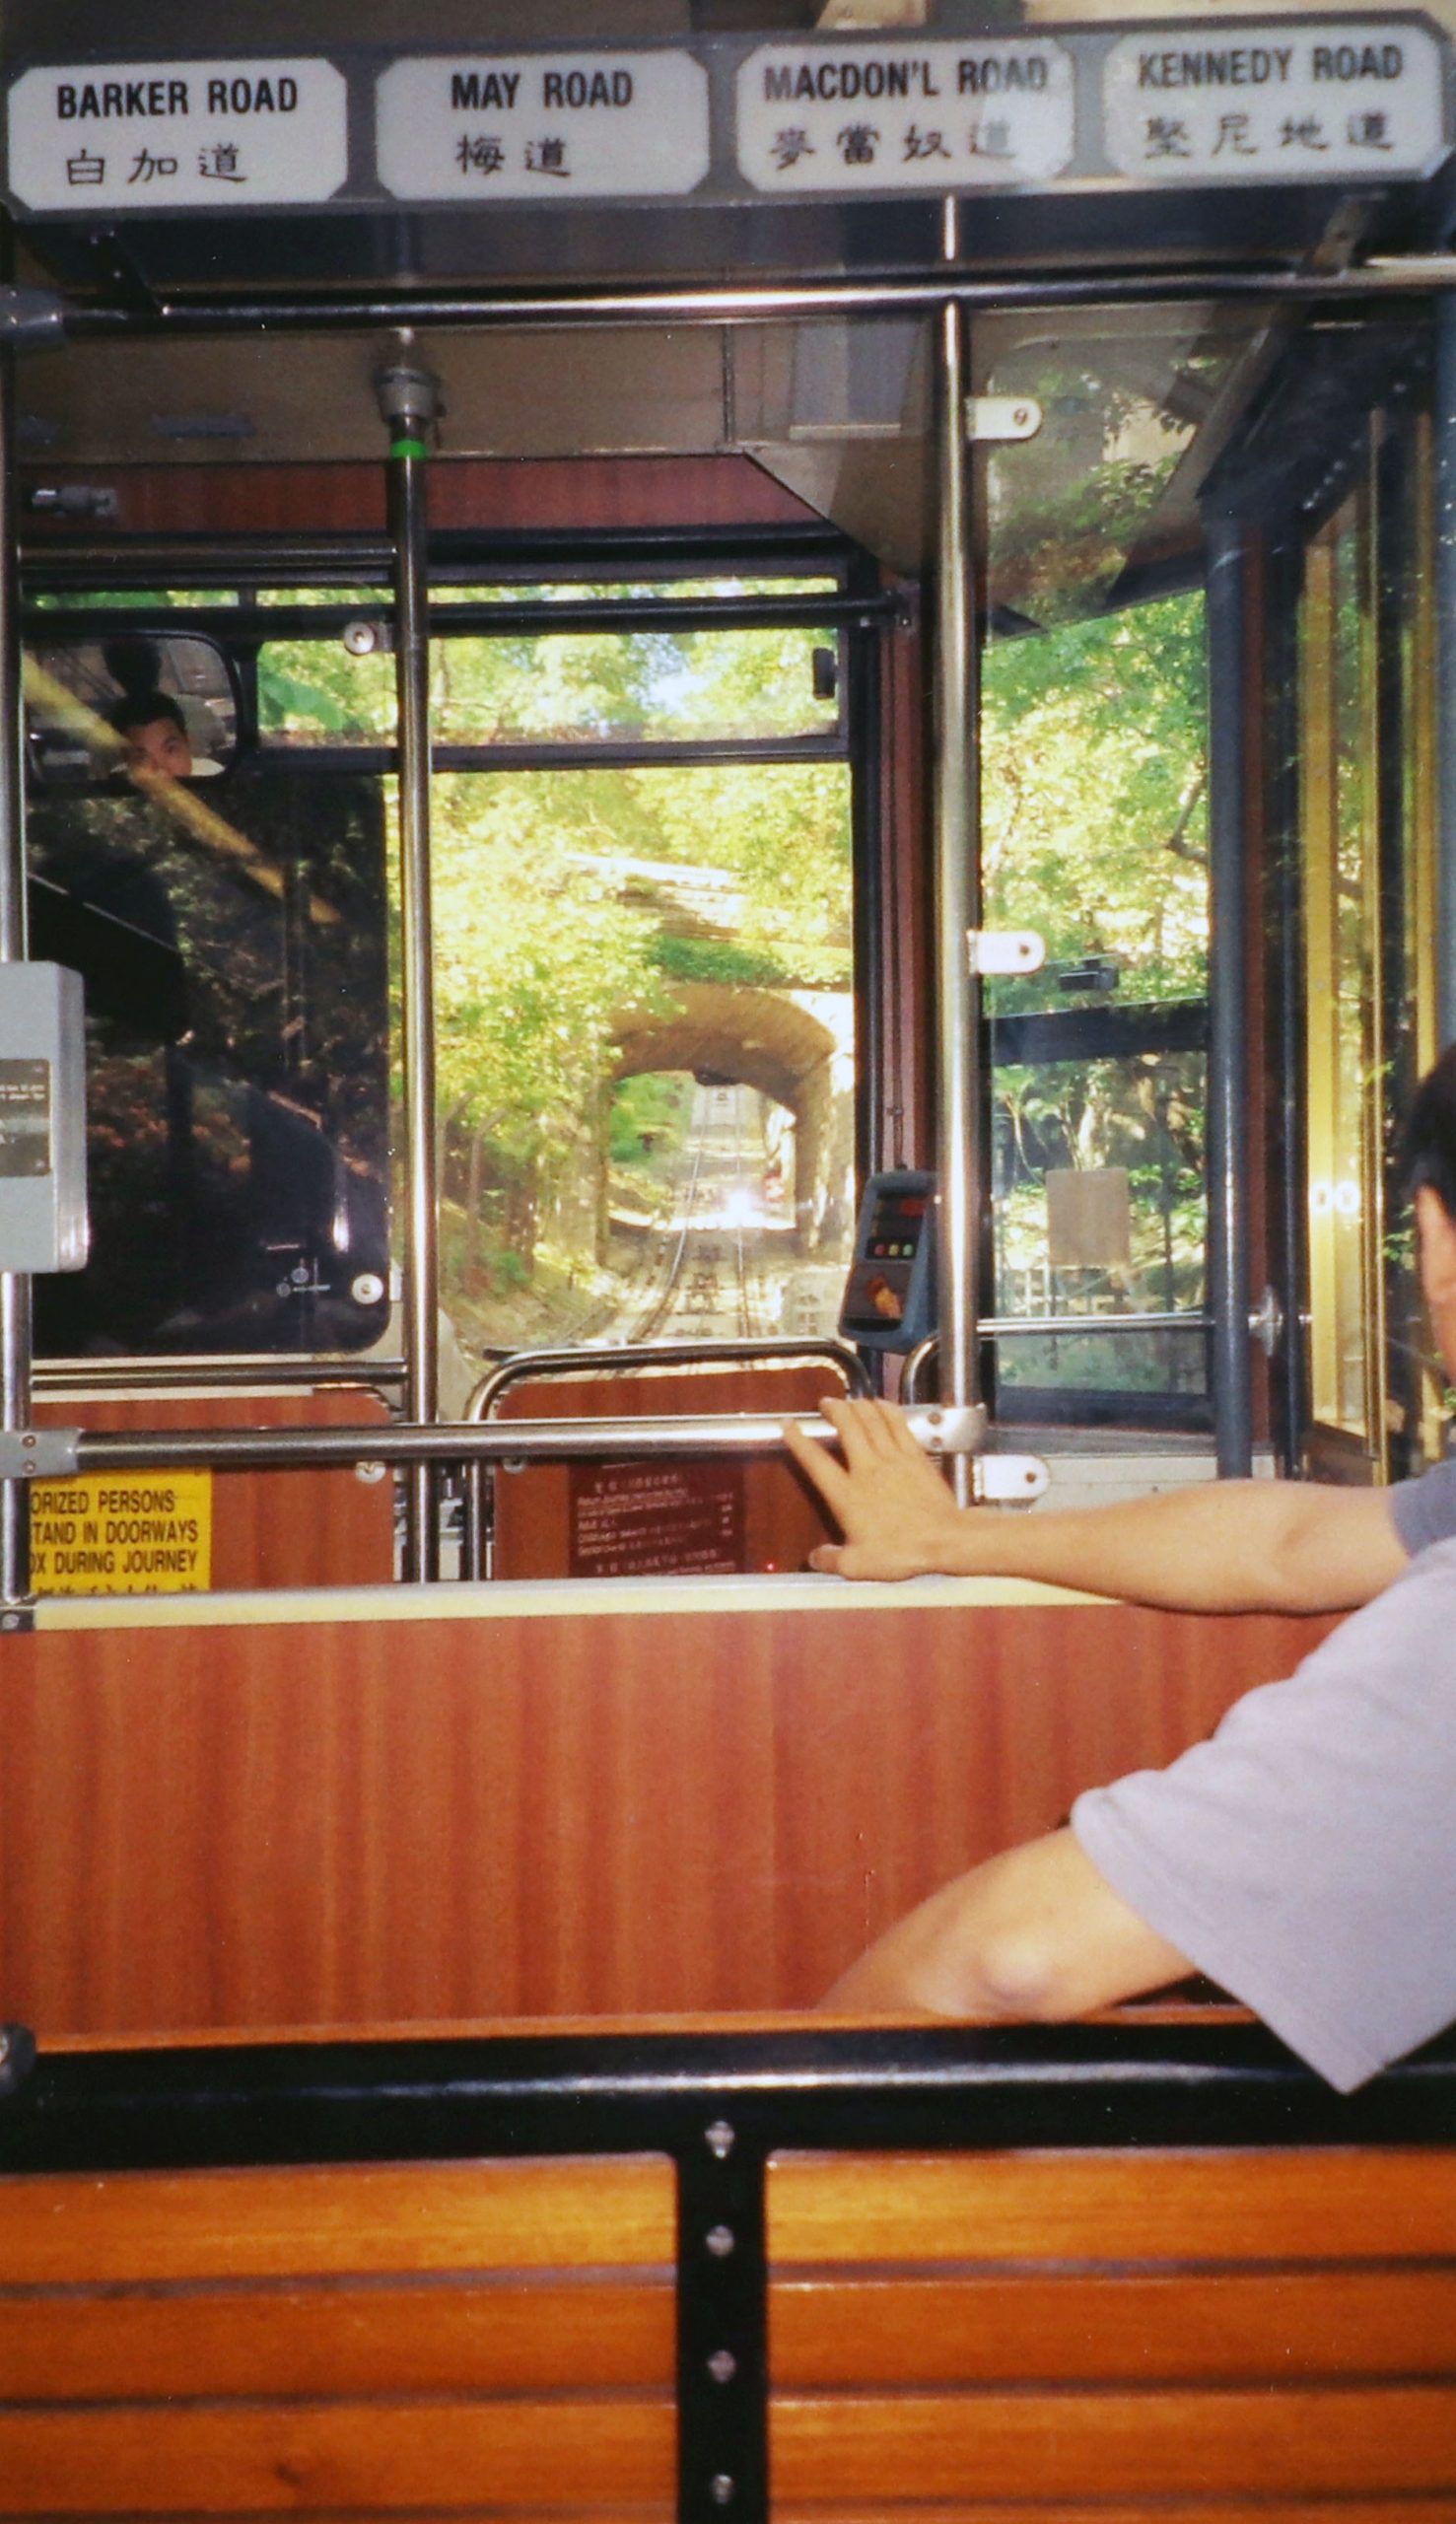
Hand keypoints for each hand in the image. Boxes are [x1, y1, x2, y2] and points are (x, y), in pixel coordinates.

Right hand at [781, 1395, 968, 1580]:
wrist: (944, 1539)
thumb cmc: (902, 1552)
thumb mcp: (857, 1566)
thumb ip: (831, 1560)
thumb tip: (815, 1558)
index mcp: (847, 1495)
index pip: (816, 1461)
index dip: (799, 1441)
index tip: (789, 1426)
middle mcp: (867, 1470)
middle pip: (847, 1427)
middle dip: (834, 1410)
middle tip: (825, 1404)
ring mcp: (893, 1459)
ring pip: (872, 1420)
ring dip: (858, 1405)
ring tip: (849, 1401)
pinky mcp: (915, 1456)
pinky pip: (898, 1424)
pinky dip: (886, 1409)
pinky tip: (881, 1403)